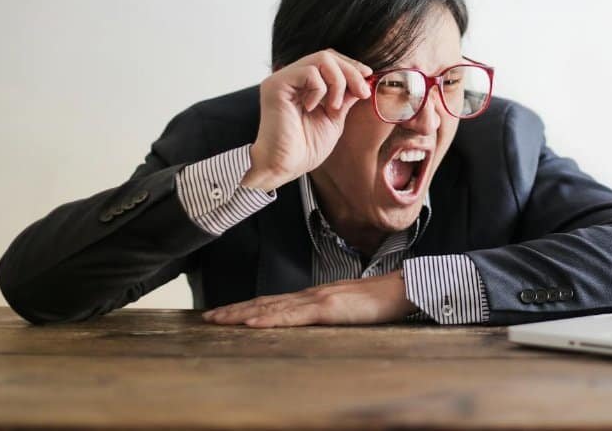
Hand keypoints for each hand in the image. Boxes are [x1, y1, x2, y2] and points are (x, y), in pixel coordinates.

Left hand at [201, 271, 417, 326]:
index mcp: (315, 297)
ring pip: (273, 307)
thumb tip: (312, 323)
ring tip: (220, 319)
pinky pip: (294, 315)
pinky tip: (253, 322)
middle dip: (235, 310)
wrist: (402, 289)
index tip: (226, 312)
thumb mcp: (348, 309)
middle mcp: (311, 295)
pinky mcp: (329, 308)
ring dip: (243, 313)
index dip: (248, 307)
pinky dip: (270, 318)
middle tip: (208, 316)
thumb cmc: (380, 300)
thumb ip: (329, 314)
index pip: (274, 302)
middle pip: (265, 302)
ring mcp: (319, 300)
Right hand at [241, 49, 372, 190]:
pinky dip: (320, 89)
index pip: (329, 61)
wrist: (285, 166)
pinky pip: (308, 72)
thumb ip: (344, 97)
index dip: (350, 65)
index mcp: (303, 85)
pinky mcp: (276, 85)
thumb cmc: (305, 148)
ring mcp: (282, 79)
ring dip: (338, 82)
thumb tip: (363, 80)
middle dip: (350, 72)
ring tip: (333, 107)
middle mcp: (291, 78)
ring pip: (321, 59)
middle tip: (362, 92)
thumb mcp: (334, 118)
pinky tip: (312, 108)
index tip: (367, 77)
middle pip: (327, 56)